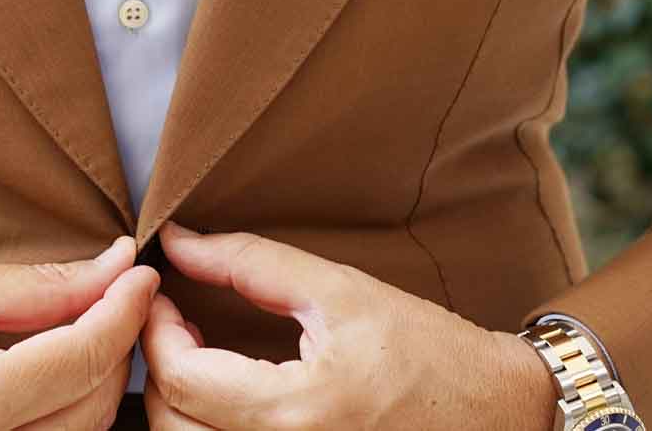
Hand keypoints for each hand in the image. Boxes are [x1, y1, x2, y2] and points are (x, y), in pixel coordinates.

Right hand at [0, 234, 157, 430]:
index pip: (85, 356)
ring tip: (81, 329)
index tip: (141, 269)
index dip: (125, 307)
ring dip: (97, 381)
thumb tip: (117, 265)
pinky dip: (69, 412)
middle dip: (114, 343)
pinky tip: (57, 375)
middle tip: (113, 292)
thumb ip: (40, 287)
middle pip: (96, 403)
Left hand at [140, 222, 556, 430]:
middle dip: (160, 367)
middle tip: (177, 320)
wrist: (496, 412)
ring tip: (198, 356)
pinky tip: (226, 396)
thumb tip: (179, 240)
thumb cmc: (427, 349)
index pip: (179, 377)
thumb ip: (250, 263)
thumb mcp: (340, 290)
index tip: (163, 293)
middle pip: (171, 425)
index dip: (155, 328)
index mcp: (294, 411)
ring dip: (178, 404)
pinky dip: (207, 430)